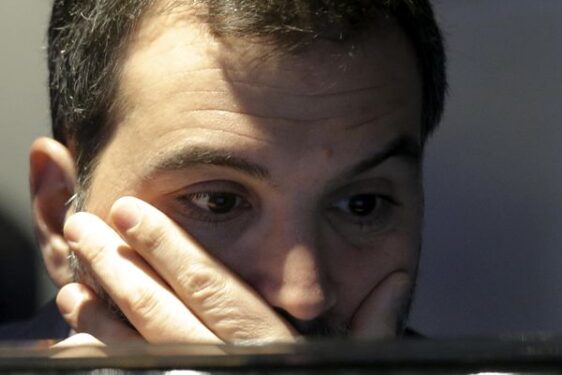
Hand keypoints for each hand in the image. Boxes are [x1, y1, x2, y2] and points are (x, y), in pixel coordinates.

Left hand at [55, 196, 412, 344]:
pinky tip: (76, 347)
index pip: (213, 287)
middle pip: (164, 312)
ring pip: (140, 350)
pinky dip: (105, 363)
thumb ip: (375, 321)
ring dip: (101, 316)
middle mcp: (232, 364)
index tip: (134, 213)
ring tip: (73, 284)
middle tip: (84, 228)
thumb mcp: (359, 357)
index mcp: (271, 347)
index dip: (169, 248)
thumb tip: (396, 277)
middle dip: (120, 267)